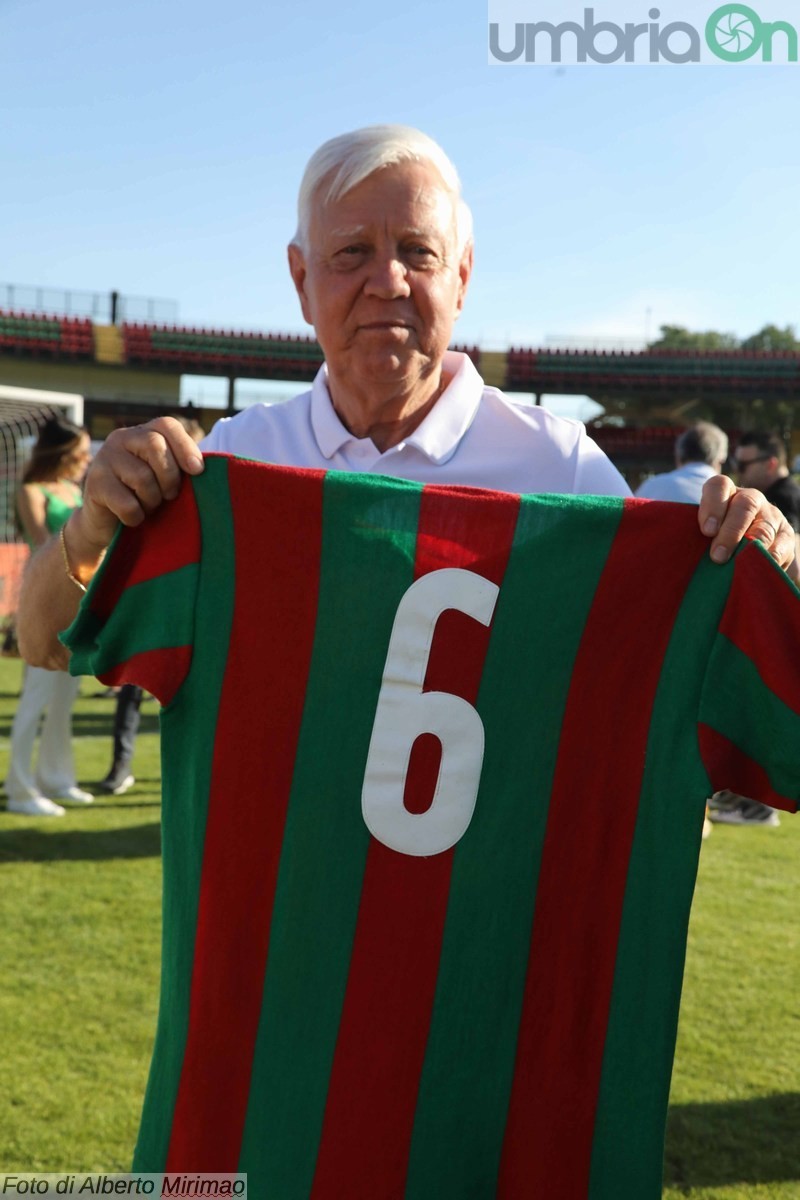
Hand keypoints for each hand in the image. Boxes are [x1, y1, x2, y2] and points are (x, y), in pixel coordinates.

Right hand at [69, 417, 204, 566]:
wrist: (106, 525)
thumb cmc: (143, 498)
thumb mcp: (163, 479)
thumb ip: (180, 467)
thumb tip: (205, 468)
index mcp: (141, 433)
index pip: (166, 426)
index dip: (185, 446)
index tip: (198, 471)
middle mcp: (120, 439)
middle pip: (155, 446)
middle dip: (169, 477)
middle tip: (169, 496)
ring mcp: (104, 459)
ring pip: (142, 477)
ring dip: (152, 501)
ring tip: (147, 507)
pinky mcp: (94, 484)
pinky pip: (128, 503)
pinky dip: (136, 517)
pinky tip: (133, 518)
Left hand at [698, 475, 795, 568]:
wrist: (743, 552)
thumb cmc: (712, 542)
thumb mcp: (701, 534)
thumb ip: (696, 536)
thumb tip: (680, 555)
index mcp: (725, 493)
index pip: (719, 486)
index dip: (712, 506)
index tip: (706, 531)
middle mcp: (750, 499)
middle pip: (745, 505)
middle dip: (731, 532)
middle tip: (718, 556)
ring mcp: (770, 516)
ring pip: (764, 527)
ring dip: (750, 548)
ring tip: (739, 565)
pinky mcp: (785, 535)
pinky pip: (782, 546)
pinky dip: (770, 559)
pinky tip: (759, 568)